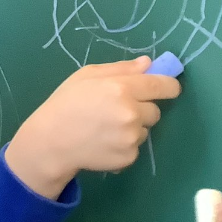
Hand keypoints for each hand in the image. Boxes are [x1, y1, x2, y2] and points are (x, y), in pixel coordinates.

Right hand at [5, 56, 180, 198]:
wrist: (52, 141)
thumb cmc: (66, 102)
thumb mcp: (87, 75)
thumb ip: (121, 68)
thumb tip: (148, 63)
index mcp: (121, 88)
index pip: (161, 85)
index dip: (169, 85)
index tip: (168, 87)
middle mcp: (131, 113)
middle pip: (155, 110)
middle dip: (142, 108)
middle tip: (116, 109)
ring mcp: (132, 138)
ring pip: (145, 129)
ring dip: (133, 127)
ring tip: (106, 127)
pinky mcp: (130, 158)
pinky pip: (136, 147)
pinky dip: (125, 144)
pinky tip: (104, 142)